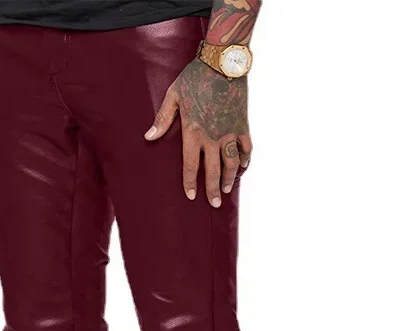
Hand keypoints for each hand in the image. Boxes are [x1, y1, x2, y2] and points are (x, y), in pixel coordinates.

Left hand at [146, 59, 252, 207]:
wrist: (222, 62)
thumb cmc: (195, 77)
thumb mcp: (173, 96)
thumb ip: (162, 120)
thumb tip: (148, 137)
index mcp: (193, 132)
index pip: (191, 166)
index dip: (191, 183)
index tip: (191, 196)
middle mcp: (212, 137)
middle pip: (213, 171)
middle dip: (213, 190)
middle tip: (214, 204)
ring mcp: (229, 131)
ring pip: (231, 163)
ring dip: (230, 179)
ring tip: (228, 190)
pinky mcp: (242, 124)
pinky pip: (246, 147)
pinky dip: (245, 159)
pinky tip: (243, 167)